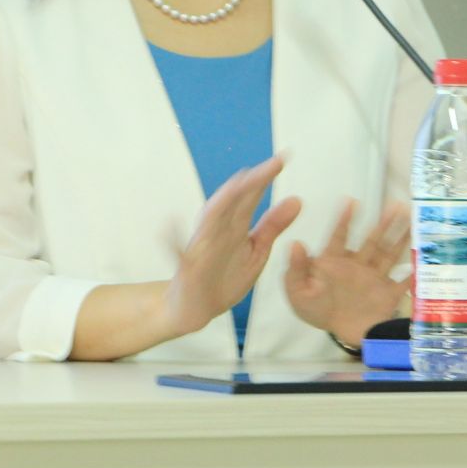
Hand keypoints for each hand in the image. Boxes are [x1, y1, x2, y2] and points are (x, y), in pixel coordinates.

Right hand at [160, 155, 303, 339]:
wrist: (197, 308)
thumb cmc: (225, 276)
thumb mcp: (256, 251)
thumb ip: (273, 226)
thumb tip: (297, 200)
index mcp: (235, 227)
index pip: (250, 197)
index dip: (265, 178)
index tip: (282, 159)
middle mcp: (218, 232)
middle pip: (232, 203)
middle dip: (249, 184)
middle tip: (269, 166)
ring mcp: (201, 249)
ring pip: (209, 222)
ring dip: (220, 204)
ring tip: (235, 186)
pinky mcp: (188, 270)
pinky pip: (179, 254)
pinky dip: (172, 240)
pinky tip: (170, 226)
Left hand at [284, 199, 411, 347]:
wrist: (342, 335)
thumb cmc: (318, 310)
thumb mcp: (298, 292)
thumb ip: (296, 269)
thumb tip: (294, 244)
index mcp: (336, 262)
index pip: (340, 236)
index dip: (345, 219)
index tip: (350, 201)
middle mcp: (358, 264)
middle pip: (372, 240)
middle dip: (384, 223)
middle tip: (396, 205)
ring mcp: (375, 277)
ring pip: (390, 253)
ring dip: (401, 237)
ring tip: (413, 220)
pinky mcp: (389, 293)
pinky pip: (405, 281)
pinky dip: (416, 272)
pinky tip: (427, 258)